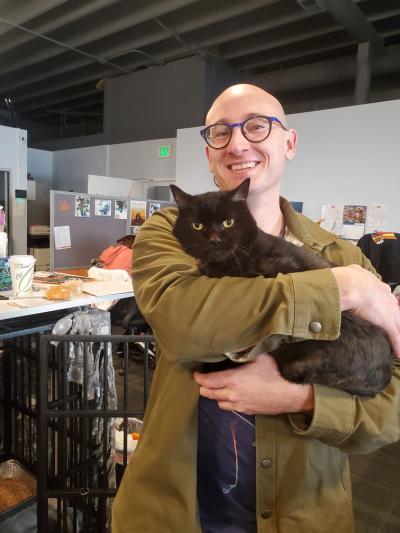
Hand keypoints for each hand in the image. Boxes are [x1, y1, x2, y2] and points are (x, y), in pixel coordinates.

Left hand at [193, 353, 313, 414]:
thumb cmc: (276, 373)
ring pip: (218, 403)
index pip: (207, 381)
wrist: (291, 394)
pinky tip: (231, 396)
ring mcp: (239, 405)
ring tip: (217, 387)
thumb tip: (236, 344)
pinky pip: (230, 409)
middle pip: (208, 393)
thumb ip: (244, 352)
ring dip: (215, 395)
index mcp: (232, 379)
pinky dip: (226, 402)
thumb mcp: (259, 356)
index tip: (197, 373)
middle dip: (204, 386)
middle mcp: (232, 394)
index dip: (199, 377)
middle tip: (205, 379)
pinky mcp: (247, 411)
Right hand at [331, 264, 399, 355]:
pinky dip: (397, 346)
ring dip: (397, 332)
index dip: (384, 305)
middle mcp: (387, 297)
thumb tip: (347, 275)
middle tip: (394, 327)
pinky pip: (395, 337)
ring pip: (397, 324)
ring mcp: (389, 311)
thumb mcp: (352, 272)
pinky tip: (398, 353)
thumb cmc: (347, 279)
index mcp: (379, 286)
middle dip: (395, 318)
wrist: (349, 286)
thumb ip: (354, 275)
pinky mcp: (387, 323)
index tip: (382, 310)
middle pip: (395, 311)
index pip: (386, 298)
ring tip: (397, 343)